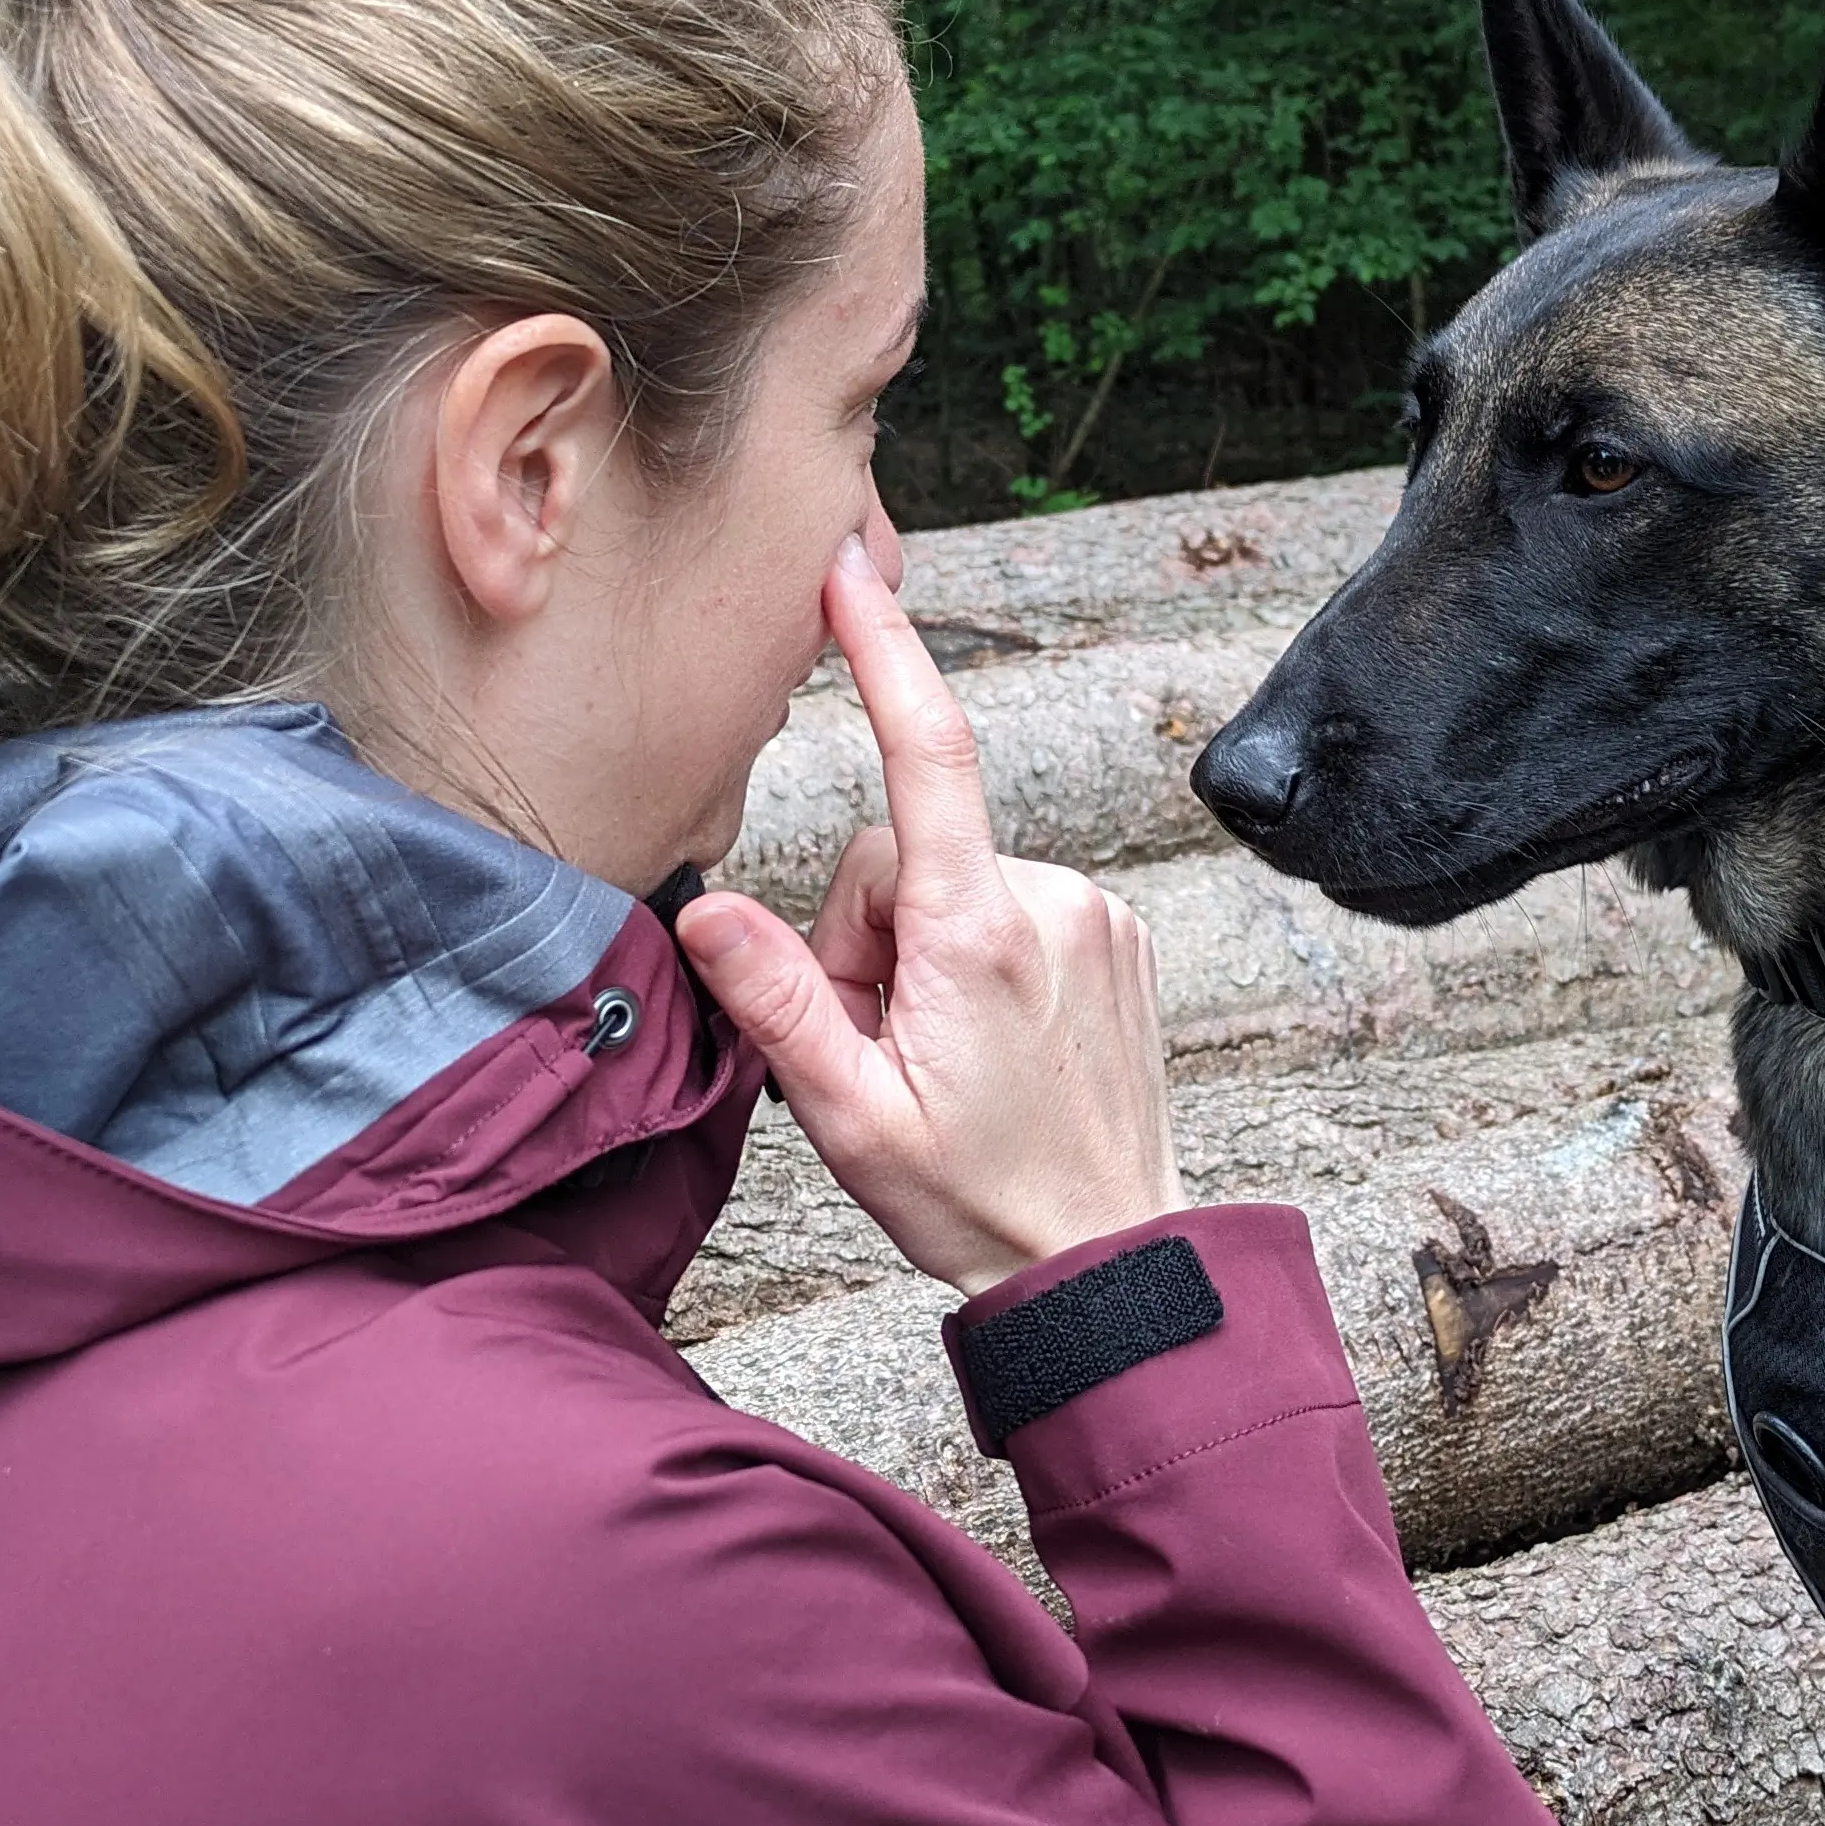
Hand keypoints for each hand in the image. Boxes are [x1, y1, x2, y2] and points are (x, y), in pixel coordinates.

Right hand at [675, 534, 1180, 1293]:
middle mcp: (1046, 900)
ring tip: (943, 1059)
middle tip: (883, 1048)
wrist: (1112, 1258)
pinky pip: (1011, 907)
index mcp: (974, 933)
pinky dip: (981, 959)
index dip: (882, 648)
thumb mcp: (852, 1118)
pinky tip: (992, 1044)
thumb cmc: (978, 1200)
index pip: (922, 752)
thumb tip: (708, 910)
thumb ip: (778, 1003)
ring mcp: (1092, 914)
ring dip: (924, 954)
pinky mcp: (1116, 936)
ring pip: (953, 883)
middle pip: (900, 856)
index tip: (847, 567)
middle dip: (865, 939)